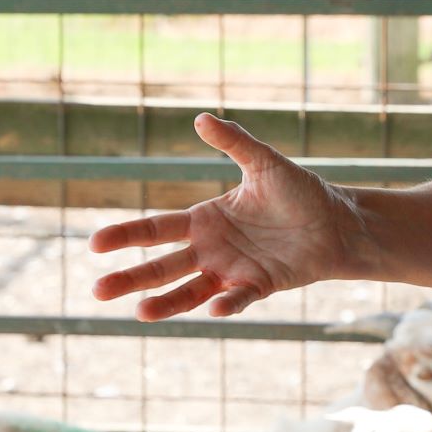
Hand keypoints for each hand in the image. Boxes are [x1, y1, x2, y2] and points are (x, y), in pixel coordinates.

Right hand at [89, 114, 361, 319]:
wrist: (336, 222)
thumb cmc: (300, 192)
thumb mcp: (264, 163)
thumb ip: (233, 142)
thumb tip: (201, 118)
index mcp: (204, 220)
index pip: (155, 229)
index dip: (125, 235)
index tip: (95, 245)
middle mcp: (211, 250)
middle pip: (162, 267)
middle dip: (130, 278)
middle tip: (98, 291)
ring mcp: (232, 271)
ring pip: (190, 291)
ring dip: (166, 303)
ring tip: (140, 313)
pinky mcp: (260, 285)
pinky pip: (239, 297)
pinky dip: (228, 302)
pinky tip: (215, 308)